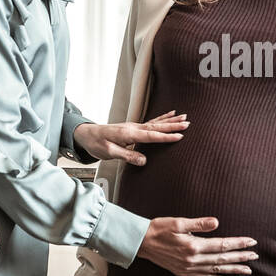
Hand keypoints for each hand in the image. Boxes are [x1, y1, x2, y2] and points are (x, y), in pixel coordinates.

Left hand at [73, 110, 188, 164]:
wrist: (87, 134)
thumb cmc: (97, 144)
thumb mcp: (109, 153)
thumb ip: (127, 156)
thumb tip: (144, 161)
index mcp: (128, 134)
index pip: (151, 136)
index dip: (166, 137)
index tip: (180, 136)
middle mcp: (133, 128)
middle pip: (157, 126)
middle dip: (173, 125)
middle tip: (188, 123)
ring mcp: (134, 126)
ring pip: (156, 122)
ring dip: (171, 120)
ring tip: (184, 117)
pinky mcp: (134, 127)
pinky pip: (152, 122)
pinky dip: (162, 118)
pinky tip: (170, 115)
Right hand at [138, 217, 257, 275]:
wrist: (140, 243)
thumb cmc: (159, 228)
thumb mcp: (178, 222)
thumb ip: (199, 224)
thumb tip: (216, 222)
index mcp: (193, 246)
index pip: (222, 245)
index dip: (238, 244)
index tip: (251, 242)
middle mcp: (193, 259)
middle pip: (222, 259)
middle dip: (240, 257)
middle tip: (255, 256)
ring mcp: (189, 268)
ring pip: (216, 270)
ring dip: (233, 270)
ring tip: (248, 270)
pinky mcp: (184, 272)